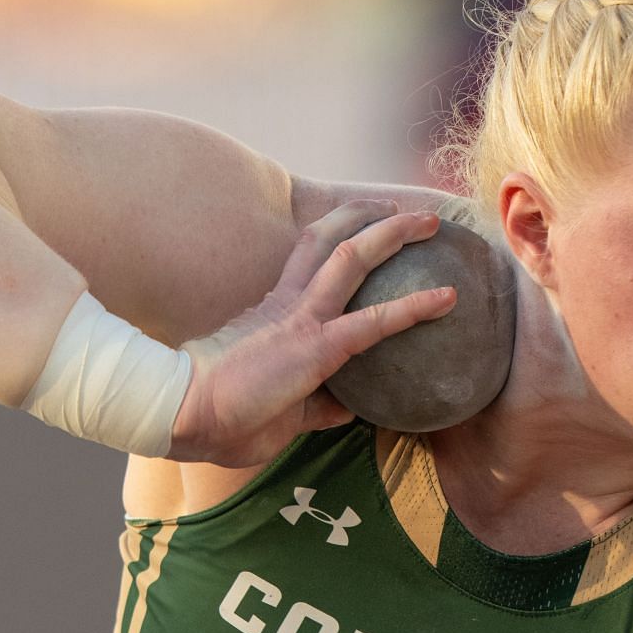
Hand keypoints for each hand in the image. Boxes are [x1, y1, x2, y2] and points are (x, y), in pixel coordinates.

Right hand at [165, 201, 456, 465]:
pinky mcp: (315, 346)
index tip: (368, 234)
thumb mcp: (279, 411)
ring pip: (352, 258)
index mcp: (273, 314)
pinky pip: (374, 321)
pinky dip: (414, 307)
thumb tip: (348, 408)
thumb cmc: (221, 420)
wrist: (185, 416)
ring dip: (394, 235)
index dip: (342, 241)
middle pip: (331, 243)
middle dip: (370, 221)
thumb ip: (316, 405)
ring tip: (431, 222)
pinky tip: (448, 298)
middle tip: (407, 212)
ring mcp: (302, 320)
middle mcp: (288, 305)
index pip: (311, 263)